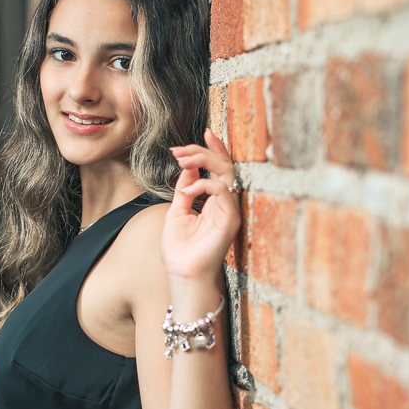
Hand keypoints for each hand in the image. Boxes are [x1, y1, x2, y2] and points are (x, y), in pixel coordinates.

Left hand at [163, 129, 241, 281]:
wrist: (183, 274)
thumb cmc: (181, 249)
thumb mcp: (177, 211)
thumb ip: (185, 188)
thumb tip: (189, 166)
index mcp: (215, 200)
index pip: (219, 168)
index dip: (212, 149)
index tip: (200, 133)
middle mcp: (226, 203)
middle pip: (224, 165)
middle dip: (202, 151)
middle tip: (179, 150)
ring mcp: (230, 210)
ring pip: (226, 172)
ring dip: (204, 160)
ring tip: (182, 159)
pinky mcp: (231, 219)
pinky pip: (222, 191)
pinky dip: (204, 184)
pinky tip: (187, 189)